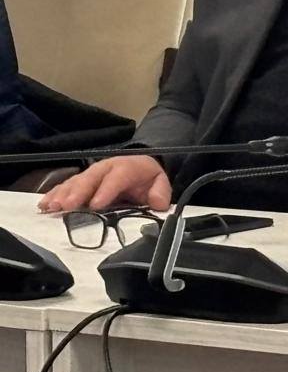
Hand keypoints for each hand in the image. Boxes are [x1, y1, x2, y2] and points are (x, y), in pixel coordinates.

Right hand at [38, 155, 170, 213]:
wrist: (138, 164)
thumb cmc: (146, 177)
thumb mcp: (159, 181)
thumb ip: (161, 192)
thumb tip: (158, 203)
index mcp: (126, 167)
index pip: (116, 178)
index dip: (106, 190)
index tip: (96, 205)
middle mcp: (104, 169)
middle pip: (89, 179)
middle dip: (77, 192)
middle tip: (66, 206)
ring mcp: (90, 175)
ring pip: (74, 182)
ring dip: (62, 195)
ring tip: (51, 207)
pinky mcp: (80, 181)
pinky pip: (65, 186)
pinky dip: (54, 195)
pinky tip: (43, 205)